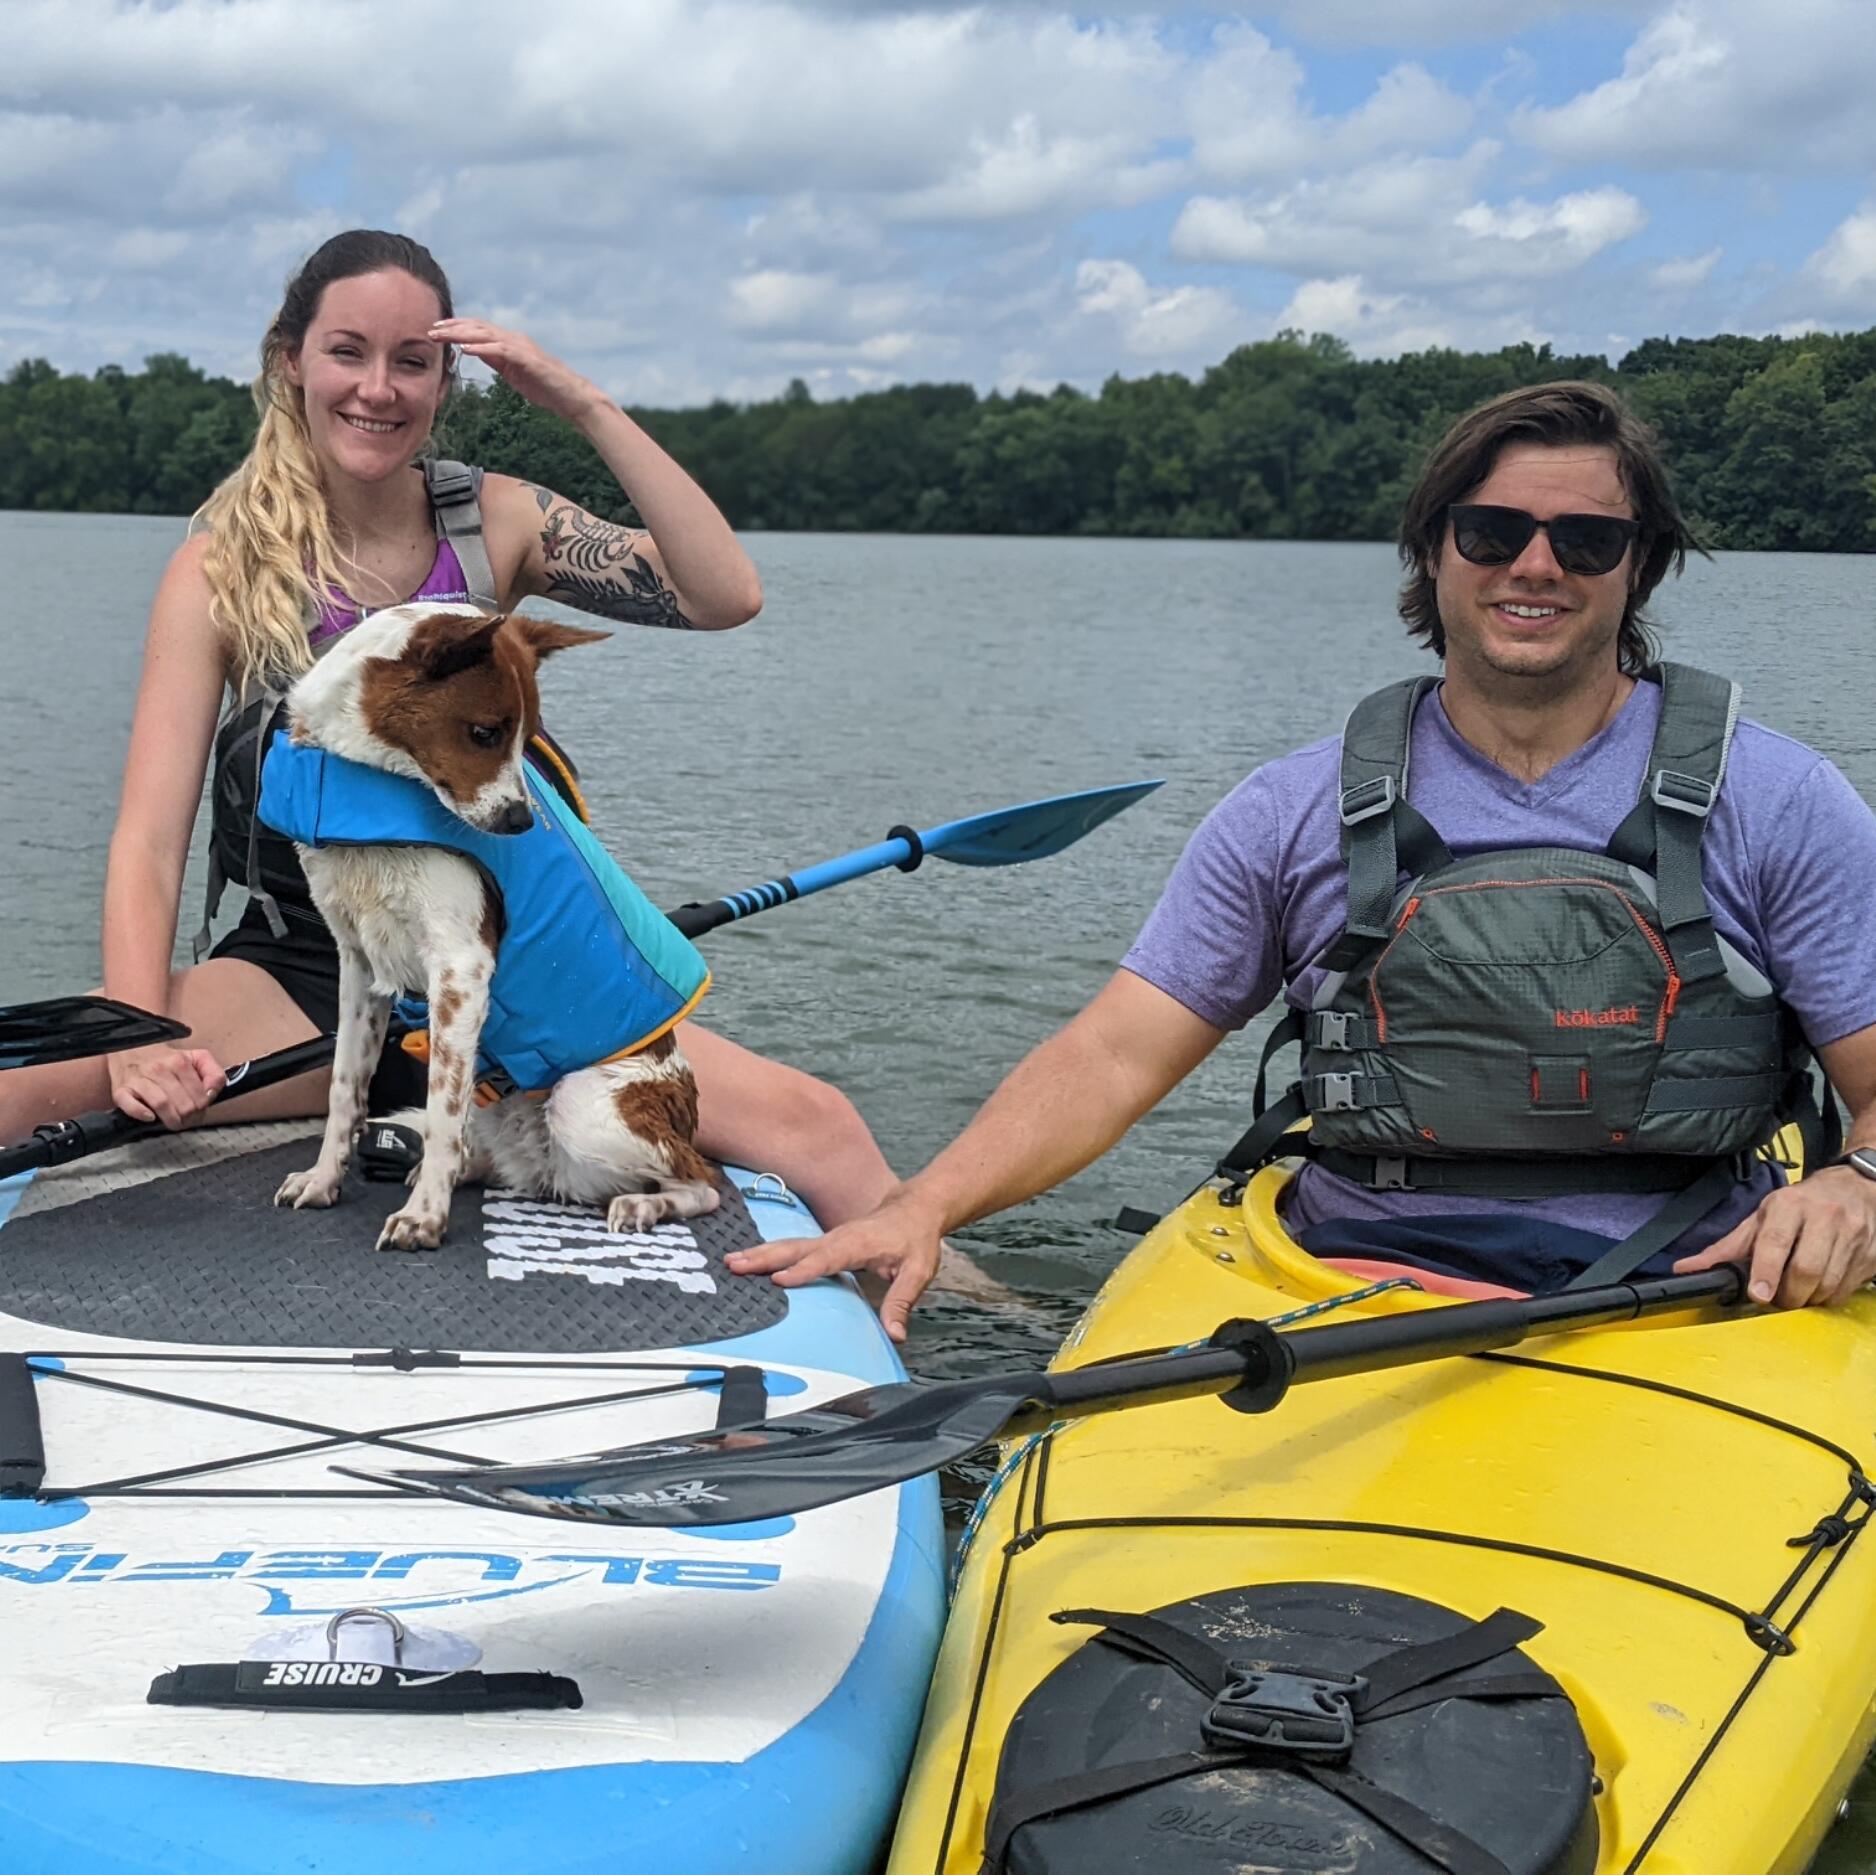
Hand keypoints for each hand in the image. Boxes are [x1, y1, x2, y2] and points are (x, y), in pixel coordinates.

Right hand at [107, 1043, 226, 1129]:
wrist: (129, 1049)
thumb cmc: (165, 1059)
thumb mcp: (196, 1058)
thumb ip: (213, 1073)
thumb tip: (212, 1093)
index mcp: (180, 1062)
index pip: (200, 1095)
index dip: (203, 1108)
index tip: (200, 1111)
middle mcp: (159, 1069)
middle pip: (183, 1104)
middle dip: (189, 1118)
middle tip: (188, 1120)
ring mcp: (139, 1079)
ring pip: (162, 1104)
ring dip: (172, 1120)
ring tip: (175, 1123)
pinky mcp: (121, 1090)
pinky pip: (131, 1105)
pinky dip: (142, 1113)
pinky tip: (151, 1117)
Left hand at [429, 318, 597, 423]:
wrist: (572, 397)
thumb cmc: (545, 387)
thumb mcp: (513, 371)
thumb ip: (495, 359)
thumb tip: (474, 350)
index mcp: (509, 343)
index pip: (478, 330)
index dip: (456, 327)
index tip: (435, 330)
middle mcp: (514, 339)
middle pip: (478, 327)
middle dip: (453, 327)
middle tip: (430, 329)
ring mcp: (522, 348)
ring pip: (487, 335)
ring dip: (462, 334)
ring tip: (442, 336)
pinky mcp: (529, 360)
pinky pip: (502, 350)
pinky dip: (483, 348)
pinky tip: (466, 349)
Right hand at [726, 1189, 946, 1344]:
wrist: (915, 1208)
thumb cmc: (916, 1238)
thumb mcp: (918, 1271)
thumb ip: (902, 1302)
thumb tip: (895, 1335)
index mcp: (858, 1244)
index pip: (827, 1258)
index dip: (804, 1270)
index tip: (779, 1280)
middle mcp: (837, 1238)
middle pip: (797, 1247)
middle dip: (766, 1257)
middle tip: (736, 1265)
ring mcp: (829, 1238)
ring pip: (790, 1245)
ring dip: (760, 1253)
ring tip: (732, 1261)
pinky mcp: (825, 1242)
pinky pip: (794, 1247)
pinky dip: (770, 1252)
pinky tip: (751, 1260)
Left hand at [1673, 1167, 1875, 1307]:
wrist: (1857, 1187)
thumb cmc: (1801, 1205)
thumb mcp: (1762, 1217)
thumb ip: (1727, 1246)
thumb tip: (1686, 1269)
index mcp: (1789, 1205)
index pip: (1777, 1241)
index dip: (1767, 1271)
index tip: (1758, 1294)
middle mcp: (1824, 1217)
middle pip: (1805, 1270)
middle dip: (1786, 1294)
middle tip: (1776, 1297)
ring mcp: (1853, 1235)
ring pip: (1827, 1285)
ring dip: (1807, 1298)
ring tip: (1796, 1291)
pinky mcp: (1871, 1254)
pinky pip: (1845, 1290)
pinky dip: (1827, 1297)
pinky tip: (1819, 1286)